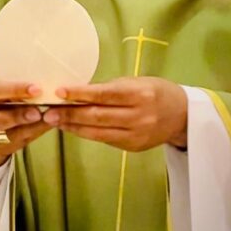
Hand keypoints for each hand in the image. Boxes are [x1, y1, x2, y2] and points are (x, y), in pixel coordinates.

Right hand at [0, 82, 49, 169]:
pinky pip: (24, 140)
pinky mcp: (4, 149)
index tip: (36, 89)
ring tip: (53, 117)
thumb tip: (39, 86)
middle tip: (39, 111)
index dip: (15, 90)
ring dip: (35, 126)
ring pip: (14, 134)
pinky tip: (51, 123)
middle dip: (20, 115)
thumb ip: (10, 91)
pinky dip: (39, 131)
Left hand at [43, 77, 186, 150]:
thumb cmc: (153, 91)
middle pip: (97, 116)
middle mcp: (138, 116)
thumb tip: (76, 93)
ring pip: (98, 132)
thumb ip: (108, 89)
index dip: (80, 94)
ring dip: (73, 126)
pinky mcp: (133, 147)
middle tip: (48, 112)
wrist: (182, 115)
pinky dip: (86, 133)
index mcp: (139, 95)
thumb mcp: (134, 83)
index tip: (59, 92)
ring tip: (54, 121)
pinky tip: (72, 128)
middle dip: (70, 114)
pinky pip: (105, 139)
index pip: (104, 95)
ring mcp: (136, 135)